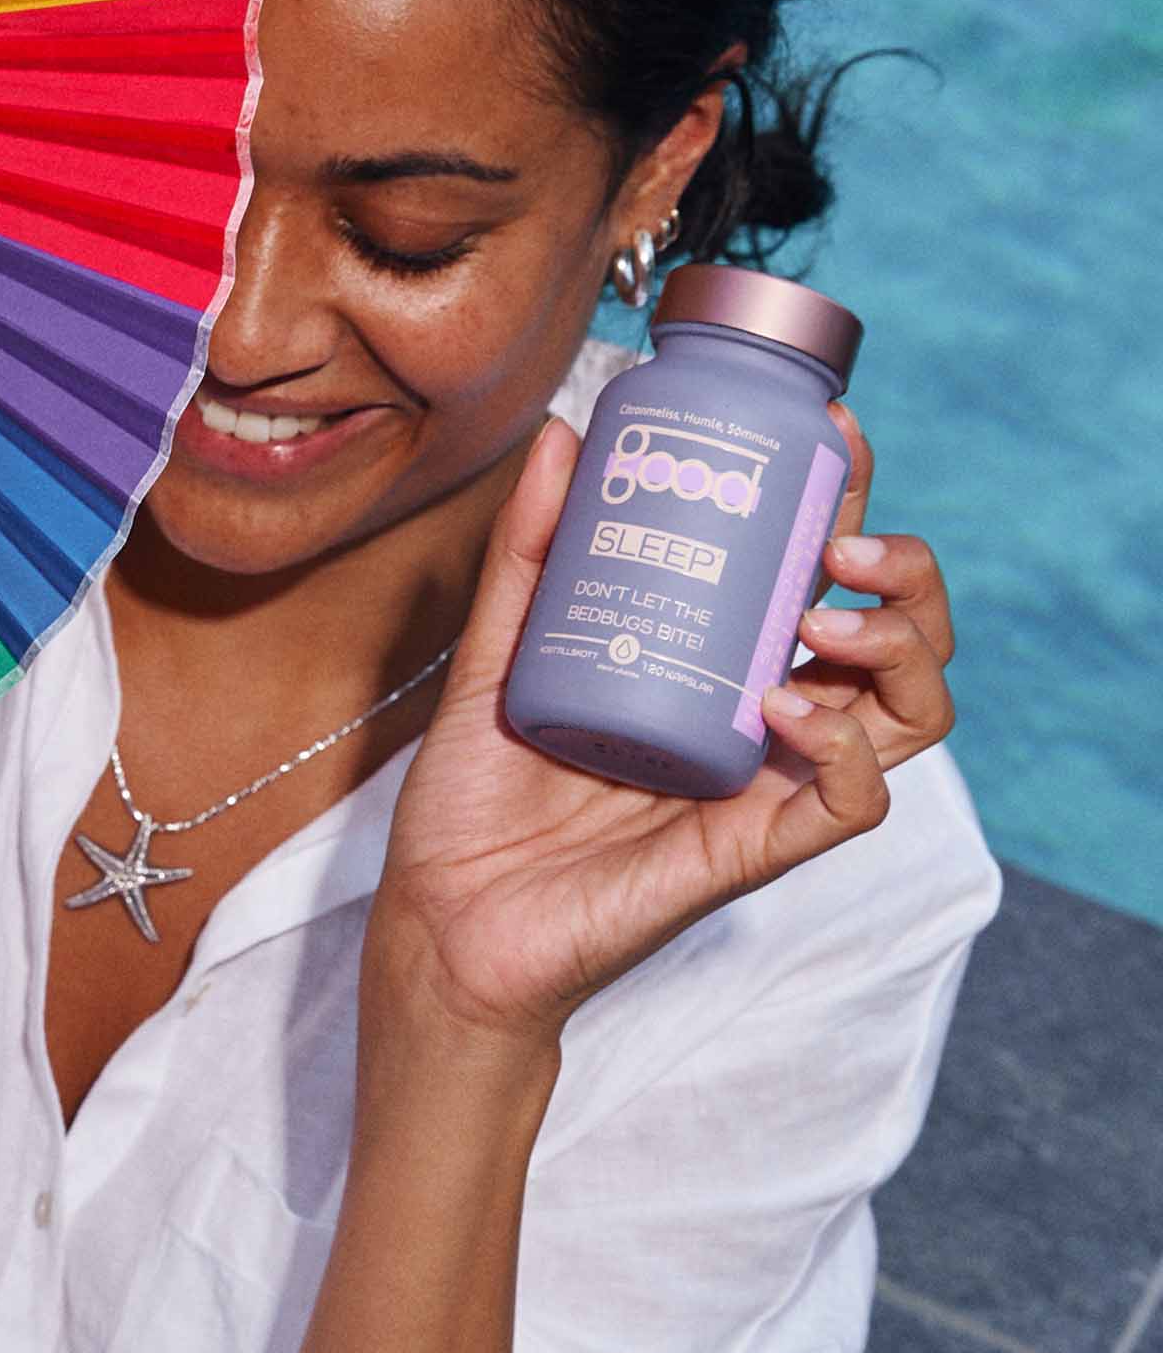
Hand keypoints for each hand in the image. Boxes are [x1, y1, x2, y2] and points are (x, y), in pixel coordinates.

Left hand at [363, 408, 955, 1058]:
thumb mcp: (496, 656)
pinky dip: (846, 748)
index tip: (833, 430)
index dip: (848, 502)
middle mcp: (762, 721)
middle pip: (898, 639)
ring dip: (900, 649)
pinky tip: (786, 708)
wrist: (441, 921)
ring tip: (825, 616)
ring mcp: (765, 786)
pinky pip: (852, 804)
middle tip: (841, 546)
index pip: (819, 573)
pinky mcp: (751, 851)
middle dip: (904, 574)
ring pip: (910, 717)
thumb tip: (565, 434)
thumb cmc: (476, 800)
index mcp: (718, 666)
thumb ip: (529, 554)